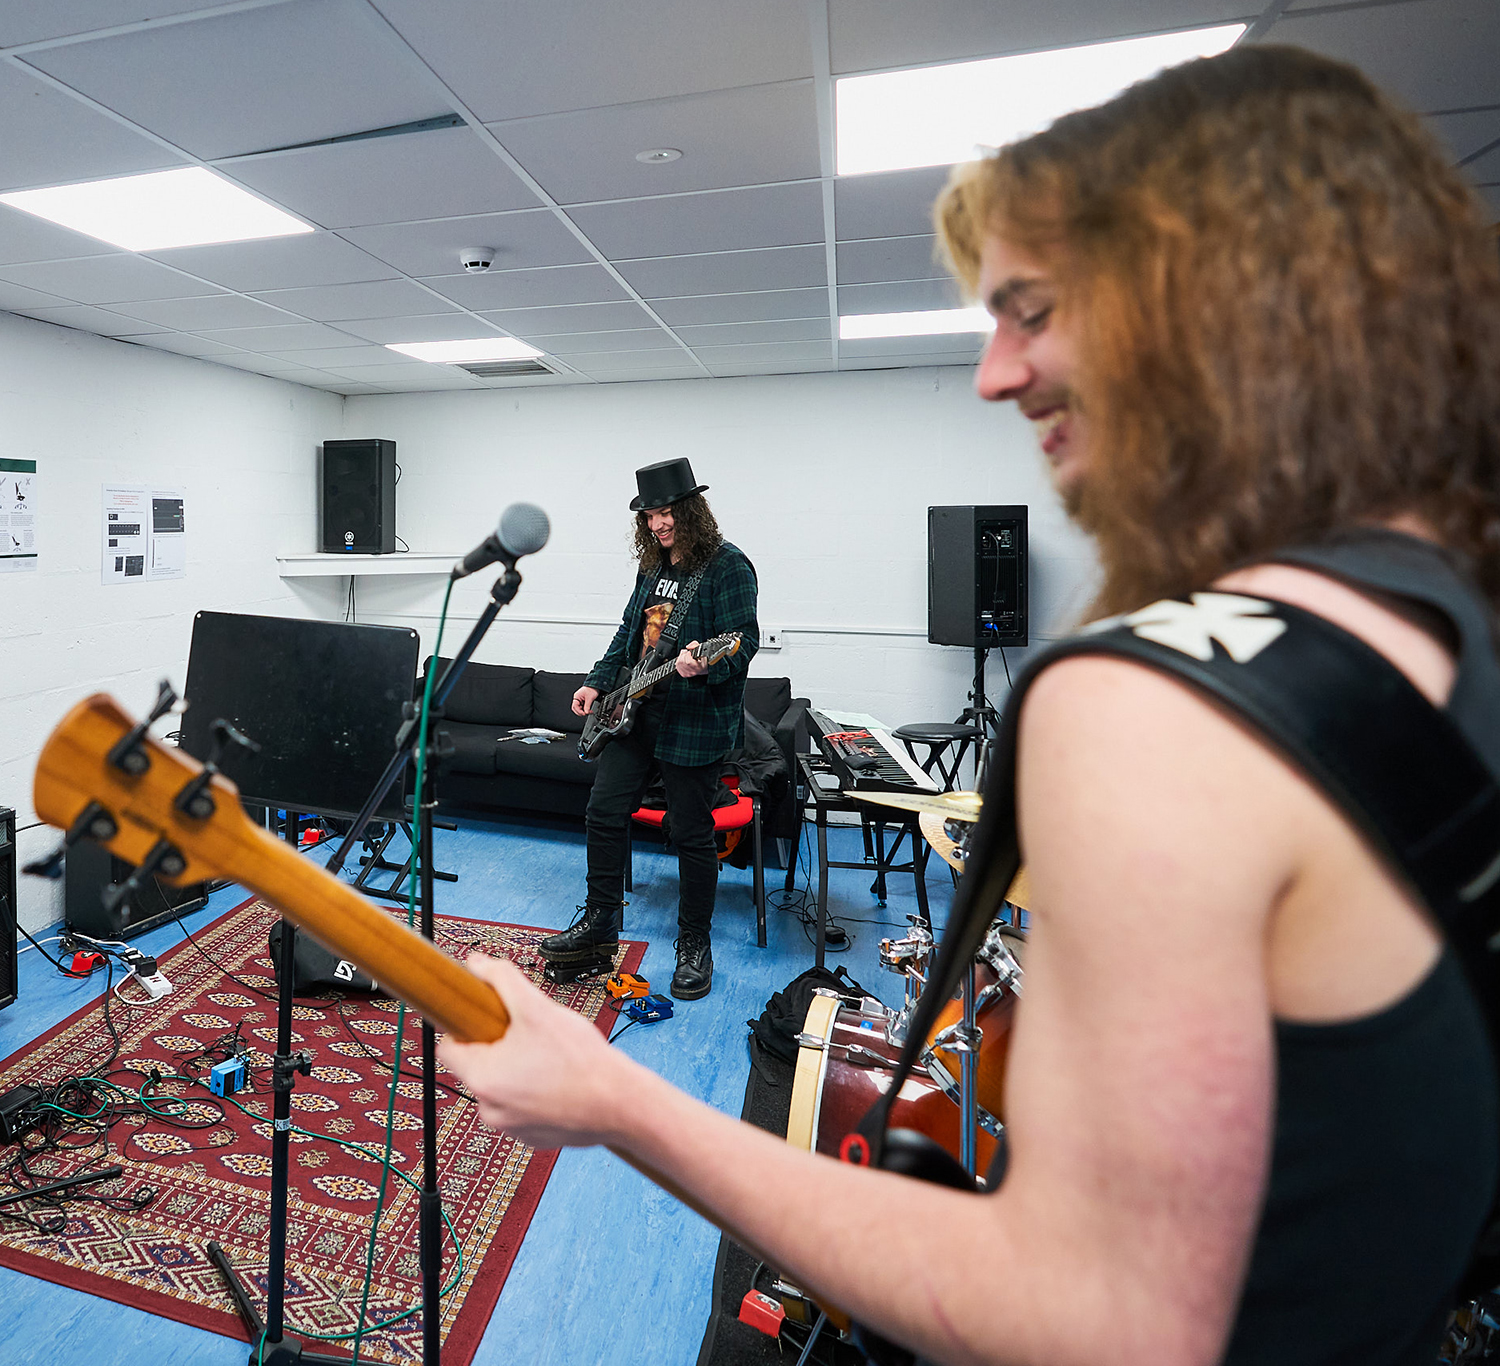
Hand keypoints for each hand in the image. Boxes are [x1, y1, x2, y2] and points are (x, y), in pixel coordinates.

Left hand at [438, 954, 630, 1148]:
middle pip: (479, 1066)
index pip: (449, 1047)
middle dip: (500, 1046)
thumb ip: (502, 979)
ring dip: (518, 1070)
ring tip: (551, 1058)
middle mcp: (489, 1109)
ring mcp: (511, 1127)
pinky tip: (560, 1080)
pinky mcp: (532, 1136)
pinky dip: (535, 1092)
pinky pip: (522, 1107)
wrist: (620, 1104)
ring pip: (502, 1087)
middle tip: (530, 1034)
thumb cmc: (580, 1061)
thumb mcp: (537, 1008)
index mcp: (482, 1078)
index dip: (467, 1026)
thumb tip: (476, 964)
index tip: (486, 1017)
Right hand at [572, 685, 599, 716]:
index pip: (575, 706)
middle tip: (585, 714)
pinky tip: (589, 710)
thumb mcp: (590, 699)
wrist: (596, 686)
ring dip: (584, 711)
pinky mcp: (583, 701)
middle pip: (576, 708)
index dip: (579, 711)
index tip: (584, 714)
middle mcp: (577, 698)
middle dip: (580, 712)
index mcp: (577, 696)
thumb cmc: (592, 689)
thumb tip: (586, 712)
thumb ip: (587, 707)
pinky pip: (583, 707)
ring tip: (589, 712)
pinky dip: (586, 709)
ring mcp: (580, 700)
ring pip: (580, 708)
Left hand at [676, 643, 707, 677]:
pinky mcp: (685, 674)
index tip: (690, 652)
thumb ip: (695, 645)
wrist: (704, 667)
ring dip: (680, 658)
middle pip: (682, 662)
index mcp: (699, 666)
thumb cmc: (704, 659)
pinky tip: (682, 660)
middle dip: (683, 655)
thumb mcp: (702, 650)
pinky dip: (678, 662)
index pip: (688, 662)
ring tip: (685, 656)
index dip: (687, 655)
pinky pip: (677, 668)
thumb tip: (688, 646)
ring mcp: (689, 674)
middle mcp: (694, 672)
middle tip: (687, 653)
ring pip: (679, 664)